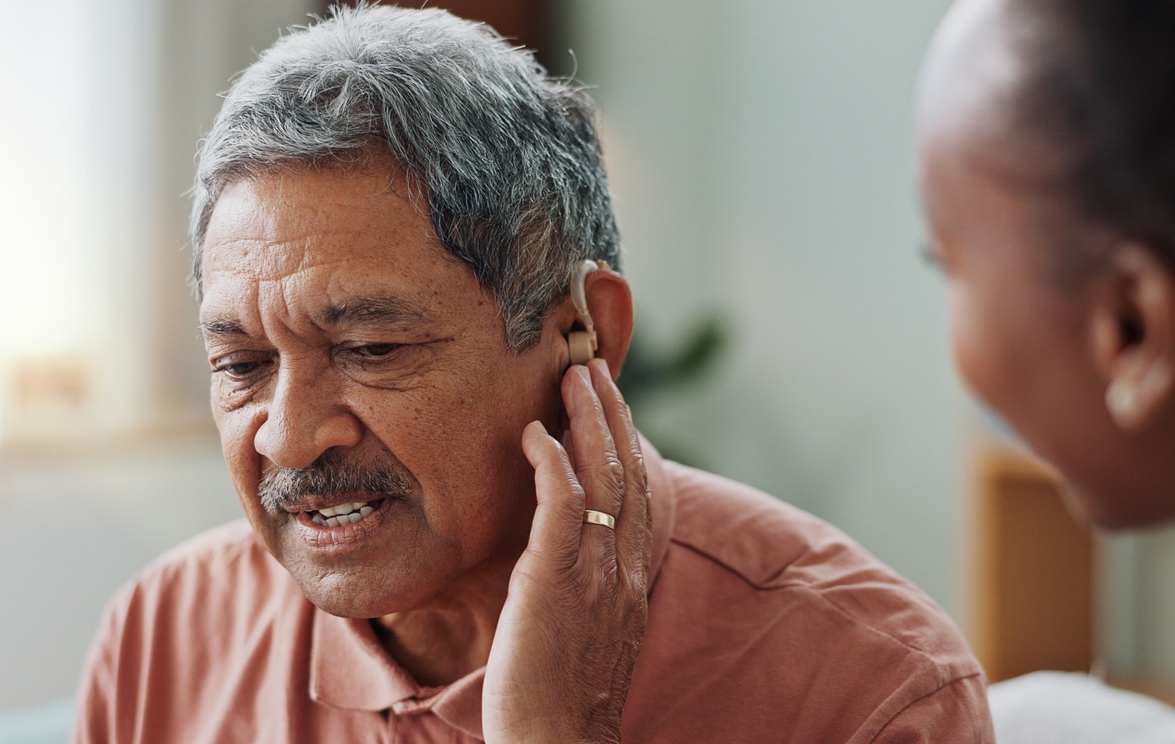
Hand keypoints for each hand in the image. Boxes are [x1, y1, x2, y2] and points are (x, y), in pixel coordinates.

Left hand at [483, 359, 652, 743]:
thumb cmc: (558, 701)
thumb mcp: (584, 633)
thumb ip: (583, 587)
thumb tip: (561, 556)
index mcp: (630, 581)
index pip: (637, 496)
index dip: (627, 444)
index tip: (611, 406)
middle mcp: (623, 570)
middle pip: (628, 473)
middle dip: (613, 415)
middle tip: (594, 368)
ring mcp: (595, 574)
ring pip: (604, 478)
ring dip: (589, 420)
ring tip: (573, 377)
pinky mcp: (557, 582)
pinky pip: (564, 506)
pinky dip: (553, 462)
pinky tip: (536, 433)